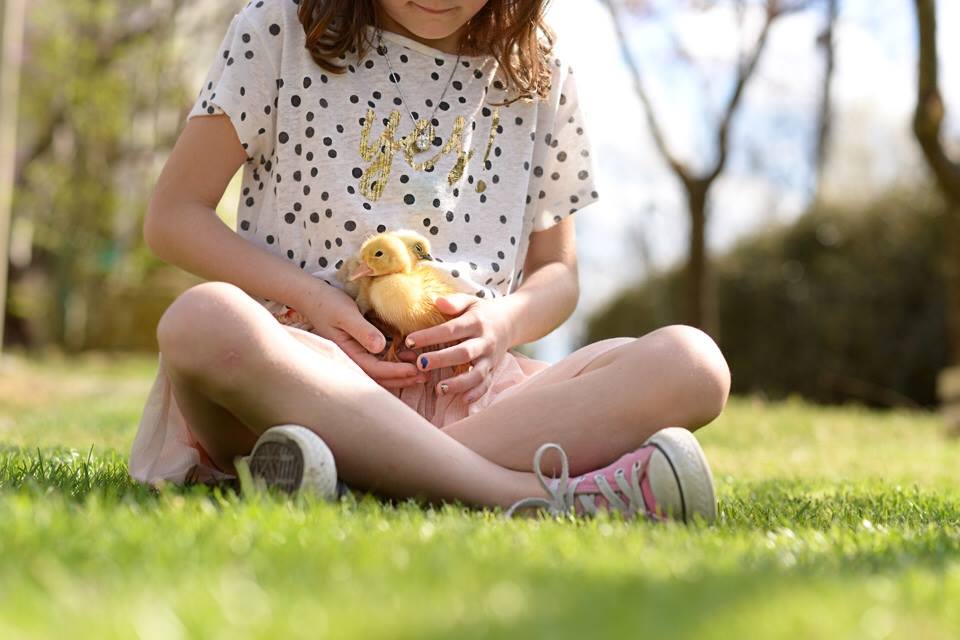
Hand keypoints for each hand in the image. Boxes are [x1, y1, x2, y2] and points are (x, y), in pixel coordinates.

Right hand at [290, 279, 427, 389]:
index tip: (415, 369)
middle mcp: (352, 359)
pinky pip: (378, 362)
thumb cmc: (328, 303)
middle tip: (424, 376)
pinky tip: (408, 358)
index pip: (375, 369)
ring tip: (421, 372)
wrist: (313, 297)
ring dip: (400, 374)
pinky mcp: (360, 348)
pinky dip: (394, 363)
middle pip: (379, 378)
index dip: (396, 372)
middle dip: (402, 379)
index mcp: (347, 354)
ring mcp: (356, 355)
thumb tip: (380, 347)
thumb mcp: (346, 314)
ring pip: (380, 372)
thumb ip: (362, 330)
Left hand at [403, 292, 513, 402]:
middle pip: (464, 353)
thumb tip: (436, 301)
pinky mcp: (493, 369)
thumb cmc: (482, 312)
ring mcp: (490, 358)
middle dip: (442, 359)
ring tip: (439, 389)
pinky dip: (477, 394)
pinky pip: (486, 384)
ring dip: (459, 383)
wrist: (512, 321)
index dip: (430, 336)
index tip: (409, 340)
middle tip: (420, 363)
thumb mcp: (470, 301)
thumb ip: (454, 302)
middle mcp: (484, 341)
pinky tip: (463, 400)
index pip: (451, 329)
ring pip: (476, 374)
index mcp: (476, 322)